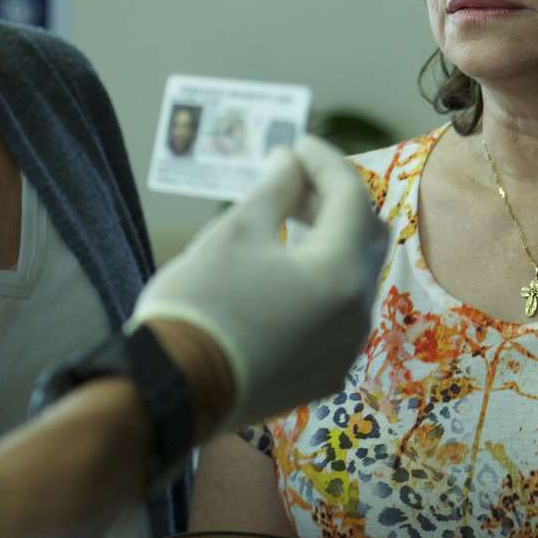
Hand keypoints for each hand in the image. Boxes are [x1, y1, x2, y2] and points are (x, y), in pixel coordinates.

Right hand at [129, 135, 386, 426]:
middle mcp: (358, 314)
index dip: (325, 162)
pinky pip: (339, 316)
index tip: (296, 144)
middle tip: (294, 179)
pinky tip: (285, 272)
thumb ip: (276, 189)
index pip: (350, 197)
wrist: (172, 393)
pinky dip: (323, 283)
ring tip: (288, 219)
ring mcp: (345, 350)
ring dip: (330, 241)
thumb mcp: (236, 232)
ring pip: (354, 277)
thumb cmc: (200, 303)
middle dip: (334, 199)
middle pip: (365, 236)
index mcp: (341, 273)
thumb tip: (291, 161)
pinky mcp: (325, 375)